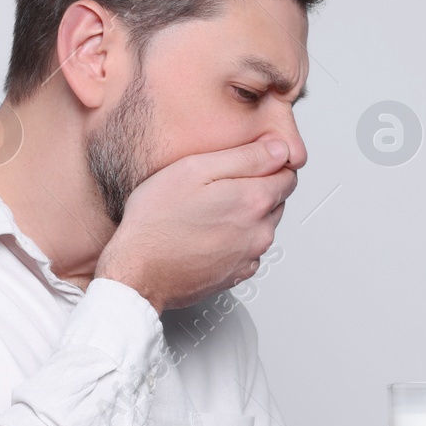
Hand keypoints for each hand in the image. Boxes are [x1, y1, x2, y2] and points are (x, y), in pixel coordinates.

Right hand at [94, 139, 297, 312]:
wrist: (137, 272)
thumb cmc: (156, 222)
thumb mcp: (194, 169)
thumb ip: (245, 157)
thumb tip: (279, 149)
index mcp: (253, 201)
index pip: (288, 174)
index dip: (270, 161)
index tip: (248, 160)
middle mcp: (259, 232)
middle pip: (277, 199)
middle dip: (257, 187)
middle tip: (219, 185)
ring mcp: (249, 257)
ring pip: (263, 225)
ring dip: (246, 215)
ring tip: (208, 210)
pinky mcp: (237, 275)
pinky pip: (248, 250)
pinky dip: (236, 240)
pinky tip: (207, 233)